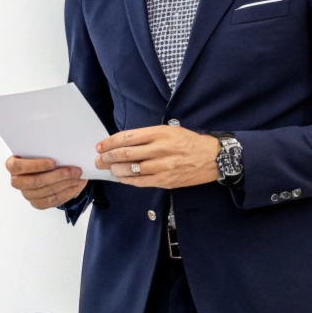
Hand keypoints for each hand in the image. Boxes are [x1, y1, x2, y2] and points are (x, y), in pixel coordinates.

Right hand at [6, 155, 86, 209]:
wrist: (47, 166)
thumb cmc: (43, 155)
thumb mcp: (41, 147)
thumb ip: (45, 147)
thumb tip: (61, 146)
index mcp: (13, 165)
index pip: (18, 167)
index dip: (36, 165)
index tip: (53, 162)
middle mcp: (17, 181)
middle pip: (34, 182)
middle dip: (57, 176)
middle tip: (75, 171)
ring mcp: (26, 193)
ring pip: (45, 193)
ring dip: (65, 185)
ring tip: (78, 177)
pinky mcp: (37, 202)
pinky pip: (51, 201)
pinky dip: (66, 194)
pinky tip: (76, 186)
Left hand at [96, 126, 219, 188]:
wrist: (212, 157)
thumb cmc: (189, 142)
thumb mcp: (169, 130)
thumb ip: (147, 136)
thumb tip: (124, 144)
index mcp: (159, 133)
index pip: (127, 137)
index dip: (110, 142)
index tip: (100, 146)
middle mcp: (159, 149)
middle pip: (125, 154)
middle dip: (107, 157)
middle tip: (99, 160)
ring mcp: (162, 166)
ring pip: (130, 169)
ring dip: (115, 170)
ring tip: (109, 169)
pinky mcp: (165, 180)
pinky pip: (141, 182)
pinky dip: (128, 181)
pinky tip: (122, 179)